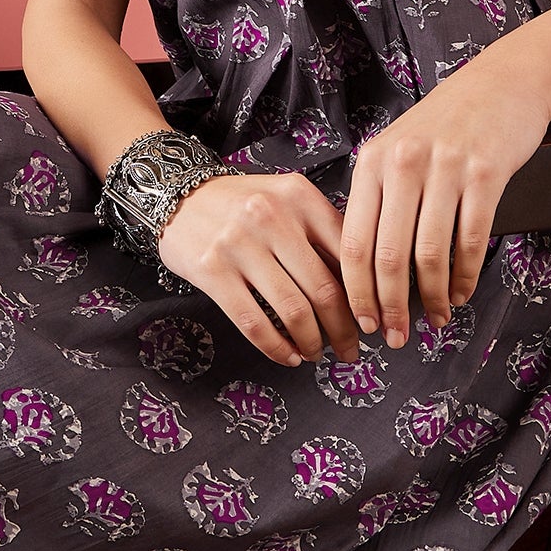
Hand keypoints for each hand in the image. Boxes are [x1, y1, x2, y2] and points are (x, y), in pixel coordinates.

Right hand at [155, 169, 363, 368]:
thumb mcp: (286, 199)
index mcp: (299, 196)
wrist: (177, 194)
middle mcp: (272, 217)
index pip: (348, 253)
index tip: (373, 319)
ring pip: (292, 310)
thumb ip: (321, 230)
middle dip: (344, 330)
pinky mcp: (212, 270)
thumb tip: (362, 283)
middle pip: (324, 289)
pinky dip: (276, 348)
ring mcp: (240, 244)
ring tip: (316, 353)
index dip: (366, 295)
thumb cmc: (241, 203)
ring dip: (311, 342)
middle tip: (351, 349)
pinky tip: (287, 355)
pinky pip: (253, 322)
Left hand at [340, 55, 550, 348]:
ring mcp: (445, 167)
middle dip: (390, 306)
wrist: (502, 83)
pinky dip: (465, 276)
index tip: (362, 321)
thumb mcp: (396, 151)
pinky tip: (461, 294)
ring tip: (435, 319)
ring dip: (432, 297)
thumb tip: (362, 270)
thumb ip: (378, 200)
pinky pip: (471, 240)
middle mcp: (403, 163)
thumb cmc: (445, 125)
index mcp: (371, 162)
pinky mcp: (486, 173)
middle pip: (388, 256)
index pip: (353, 241)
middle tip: (395, 336)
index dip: (356, 290)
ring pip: (430, 254)